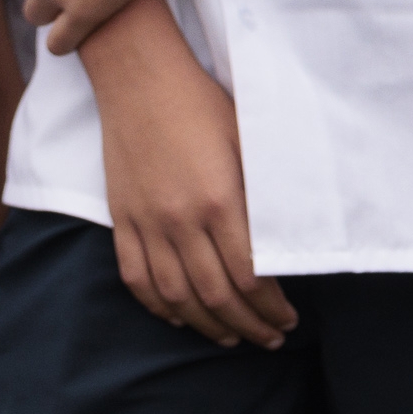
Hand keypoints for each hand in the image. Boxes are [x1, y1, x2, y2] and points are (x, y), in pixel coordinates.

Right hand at [80, 0, 292, 348]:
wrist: (139, 76)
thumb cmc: (201, 103)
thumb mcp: (247, 142)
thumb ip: (265, 196)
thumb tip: (291, 238)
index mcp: (220, 201)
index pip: (251, 278)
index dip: (272, 308)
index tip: (288, 318)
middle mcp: (181, 220)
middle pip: (218, 296)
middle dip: (249, 326)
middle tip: (269, 336)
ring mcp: (147, 221)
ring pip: (177, 296)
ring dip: (208, 326)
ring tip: (231, 337)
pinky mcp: (121, 217)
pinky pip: (136, 277)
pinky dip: (159, 306)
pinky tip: (180, 316)